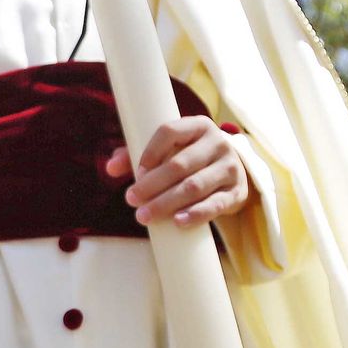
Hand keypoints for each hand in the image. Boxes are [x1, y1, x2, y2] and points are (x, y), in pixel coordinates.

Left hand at [105, 116, 250, 227]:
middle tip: (131, 200)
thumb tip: (110, 168)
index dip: (150, 151)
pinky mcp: (237, 192)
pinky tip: (177, 222)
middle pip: (180, 164)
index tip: (136, 172)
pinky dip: (195, 214)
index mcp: (198, 125)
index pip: (169, 131)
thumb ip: (137, 155)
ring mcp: (230, 167)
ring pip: (194, 186)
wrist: (229, 173)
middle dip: (152, 184)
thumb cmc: (189, 158)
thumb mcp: (168, 150)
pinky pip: (215, 205)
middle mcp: (218, 142)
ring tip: (144, 216)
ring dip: (166, 203)